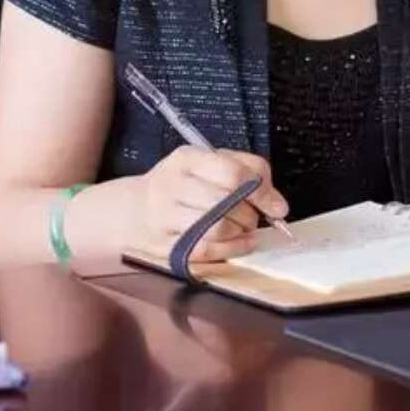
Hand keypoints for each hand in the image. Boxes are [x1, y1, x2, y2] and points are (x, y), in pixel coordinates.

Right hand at [135, 146, 288, 262]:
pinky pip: (206, 252)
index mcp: (186, 158)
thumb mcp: (210, 161)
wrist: (132, 211)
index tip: (278, 206)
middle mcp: (171, 185)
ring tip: (245, 229)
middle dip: (251, 214)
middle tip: (255, 217)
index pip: (232, 173)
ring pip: (217, 228)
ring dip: (241, 232)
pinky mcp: (164, 247)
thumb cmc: (181, 184)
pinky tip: (239, 244)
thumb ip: (248, 169)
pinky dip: (230, 250)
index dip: (261, 191)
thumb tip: (277, 202)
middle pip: (226, 202)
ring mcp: (164, 218)